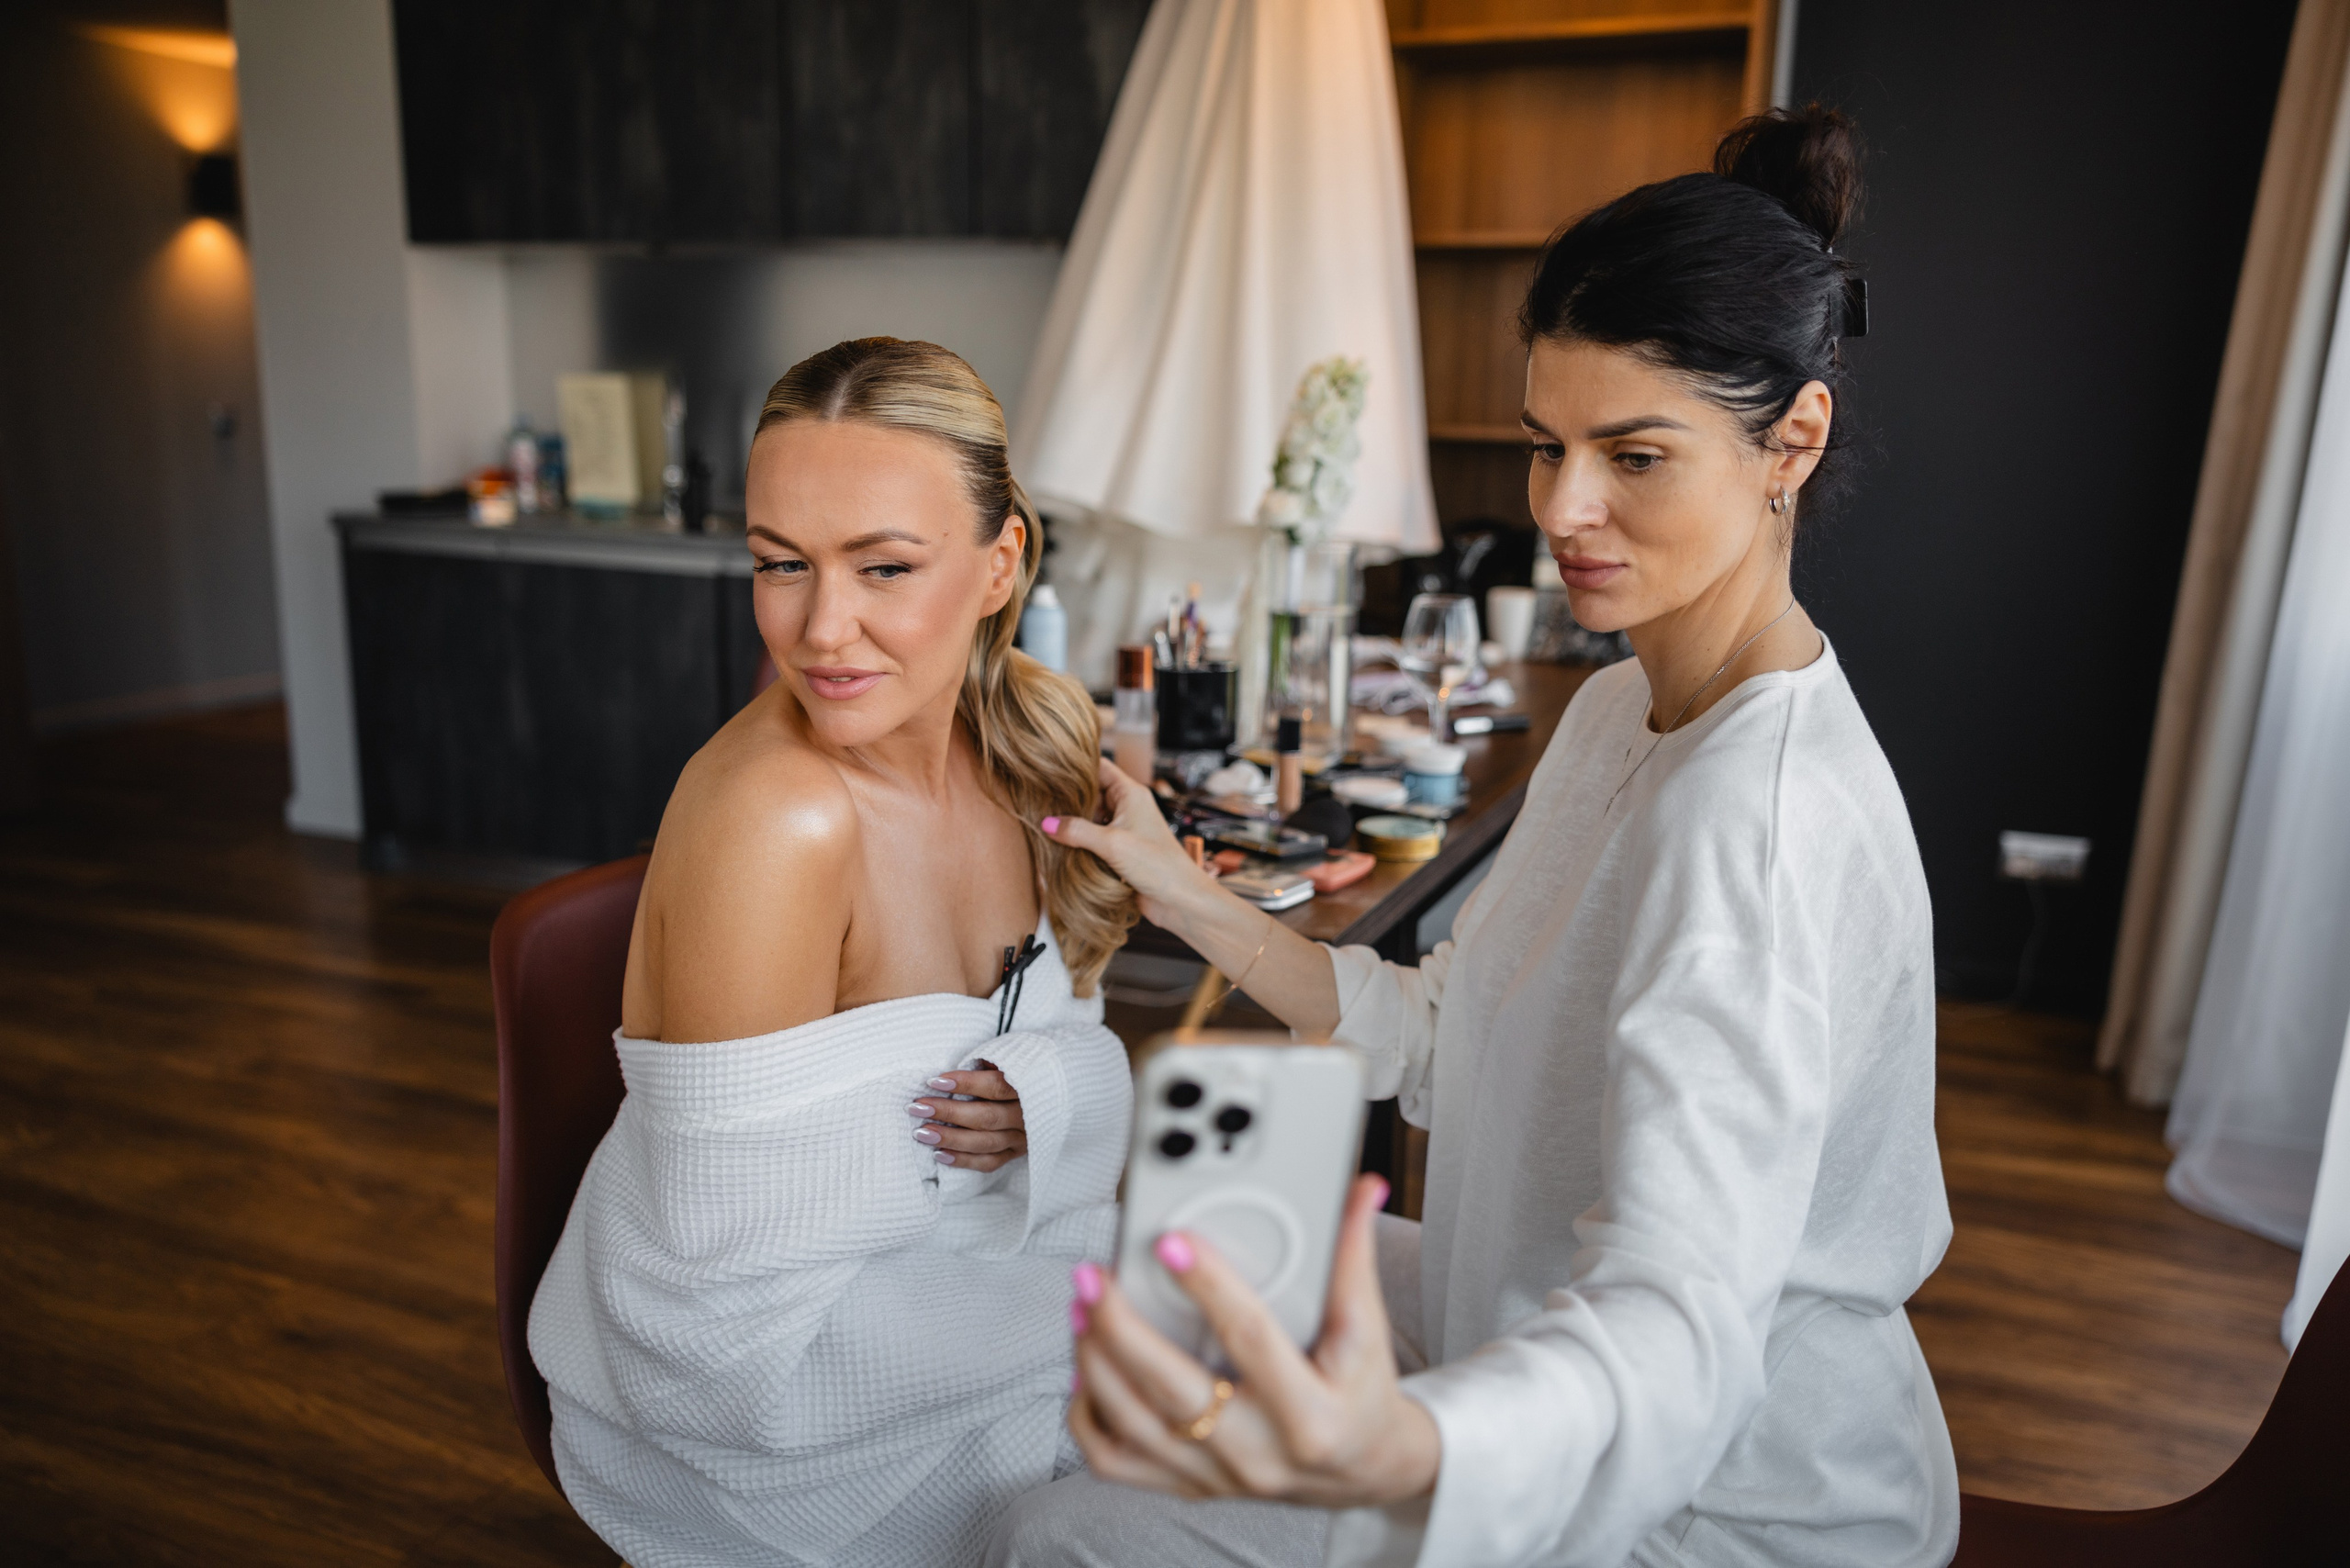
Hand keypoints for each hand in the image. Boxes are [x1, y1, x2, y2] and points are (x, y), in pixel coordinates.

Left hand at [909, 1064, 1024, 1171]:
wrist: (1052, 1093)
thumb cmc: (1020, 1070)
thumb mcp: (1012, 1058)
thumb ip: (989, 1062)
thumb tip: (953, 1069)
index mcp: (1029, 1087)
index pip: (996, 1086)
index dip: (965, 1083)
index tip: (934, 1081)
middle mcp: (1027, 1116)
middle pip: (986, 1117)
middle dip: (948, 1112)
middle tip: (917, 1108)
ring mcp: (1022, 1138)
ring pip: (985, 1143)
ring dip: (950, 1139)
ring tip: (921, 1133)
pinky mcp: (1016, 1153)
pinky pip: (989, 1162)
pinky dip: (963, 1160)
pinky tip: (939, 1154)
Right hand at [1043, 761, 1222, 932]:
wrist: (1181, 900)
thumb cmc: (1157, 865)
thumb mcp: (1112, 844)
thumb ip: (1077, 831)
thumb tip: (1046, 823)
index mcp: (1131, 793)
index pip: (1100, 767)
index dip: (1076, 767)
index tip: (1049, 771)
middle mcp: (1128, 807)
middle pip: (1092, 792)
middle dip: (1069, 799)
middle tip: (1040, 802)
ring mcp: (1125, 829)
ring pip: (1092, 817)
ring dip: (1073, 823)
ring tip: (1044, 823)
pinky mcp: (1122, 850)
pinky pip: (1095, 839)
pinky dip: (1080, 841)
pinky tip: (1060, 845)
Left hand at [1067, 1175, 1440, 1508]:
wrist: (1363, 1471)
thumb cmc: (1358, 1392)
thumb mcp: (1366, 1332)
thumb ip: (1354, 1258)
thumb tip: (1362, 1190)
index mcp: (1312, 1416)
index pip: (1251, 1341)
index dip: (1210, 1287)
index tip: (1172, 1242)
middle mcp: (1260, 1454)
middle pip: (1173, 1390)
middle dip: (1120, 1328)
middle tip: (1093, 1276)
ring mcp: (1219, 1476)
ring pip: (1133, 1426)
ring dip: (1095, 1363)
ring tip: (1082, 1309)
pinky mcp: (1190, 1485)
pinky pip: (1117, 1462)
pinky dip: (1089, 1415)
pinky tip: (1087, 1370)